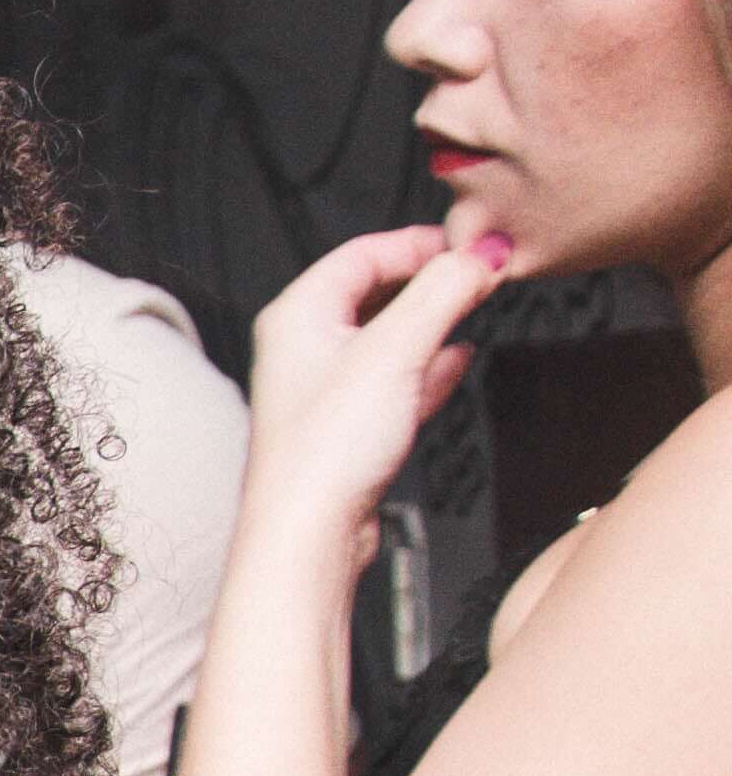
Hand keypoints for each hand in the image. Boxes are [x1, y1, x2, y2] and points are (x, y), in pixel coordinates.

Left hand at [238, 225, 508, 563]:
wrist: (309, 533)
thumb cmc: (324, 451)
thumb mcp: (395, 350)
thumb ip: (442, 293)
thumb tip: (479, 255)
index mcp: (296, 316)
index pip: (361, 253)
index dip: (418, 242)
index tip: (468, 243)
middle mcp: (303, 348)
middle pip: (376, 291)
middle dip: (430, 279)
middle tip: (479, 271)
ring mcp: (326, 389)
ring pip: (390, 336)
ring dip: (434, 319)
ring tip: (476, 302)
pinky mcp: (350, 427)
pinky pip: (396, 379)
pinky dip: (429, 364)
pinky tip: (458, 358)